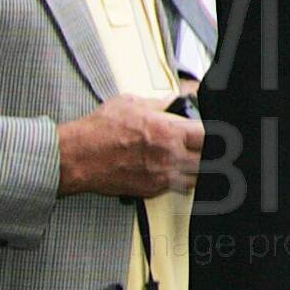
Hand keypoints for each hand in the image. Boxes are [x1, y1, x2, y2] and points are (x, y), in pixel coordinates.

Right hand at [54, 95, 200, 198]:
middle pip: (208, 159)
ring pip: (197, 178)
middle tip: (202, 148)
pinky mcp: (151, 190)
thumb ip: (158, 102)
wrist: (75, 157)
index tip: (213, 133)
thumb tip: (173, 99)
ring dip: (197, 169)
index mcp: (169, 132)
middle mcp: (170, 156)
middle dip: (208, 153)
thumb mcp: (130, 103)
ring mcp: (161, 176)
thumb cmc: (98, 131)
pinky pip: (176, 188)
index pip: (209, 136)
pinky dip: (179, 181)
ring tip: (190, 160)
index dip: (214, 134)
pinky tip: (172, 170)